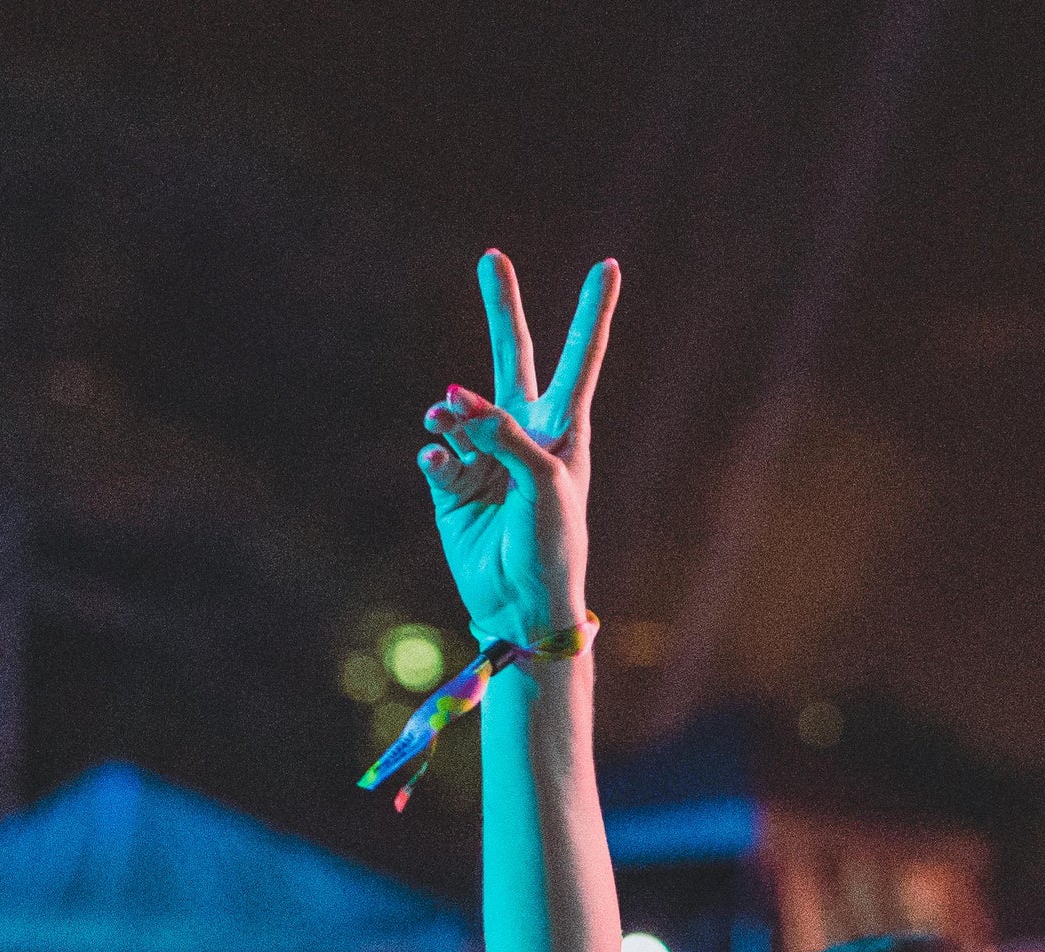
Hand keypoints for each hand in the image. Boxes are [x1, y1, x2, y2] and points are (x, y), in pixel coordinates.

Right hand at [419, 251, 617, 650]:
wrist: (522, 603)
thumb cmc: (553, 544)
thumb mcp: (543, 482)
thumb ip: (503, 431)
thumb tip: (452, 395)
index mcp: (565, 429)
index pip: (580, 359)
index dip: (593, 313)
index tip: (608, 267)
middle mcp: (525, 432)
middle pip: (513, 355)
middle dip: (503, 307)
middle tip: (492, 256)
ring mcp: (486, 454)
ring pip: (458, 406)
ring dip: (452, 413)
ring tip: (452, 431)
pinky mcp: (452, 481)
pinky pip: (435, 448)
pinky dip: (437, 453)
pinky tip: (443, 467)